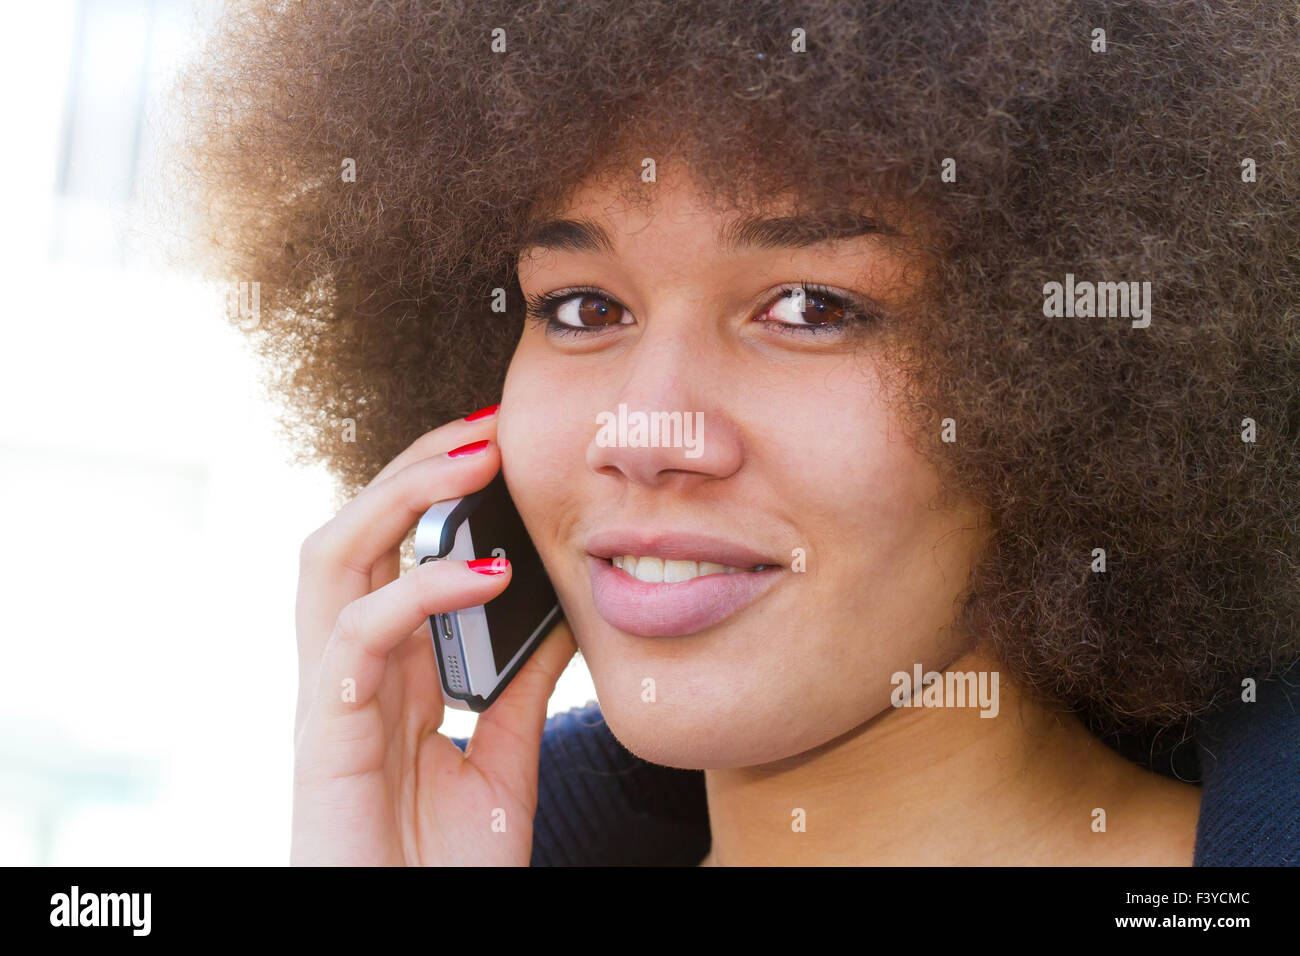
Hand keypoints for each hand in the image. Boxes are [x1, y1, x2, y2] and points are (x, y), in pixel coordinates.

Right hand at [290, 408, 576, 864]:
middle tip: (488, 425)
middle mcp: (351, 670)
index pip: (393, 549)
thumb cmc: (443, 866)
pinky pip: (354, 635)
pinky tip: (486, 575)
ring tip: (474, 458)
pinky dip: (419, 590)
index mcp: (388, 670)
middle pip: (355, 532)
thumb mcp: (502, 756)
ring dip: (400, 494)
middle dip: (413, 467)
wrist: (409, 935)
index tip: (503, 446)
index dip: (435, 490)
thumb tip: (562, 608)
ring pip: (331, 557)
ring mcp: (331, 698)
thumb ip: (518, 685)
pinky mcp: (324, 738)